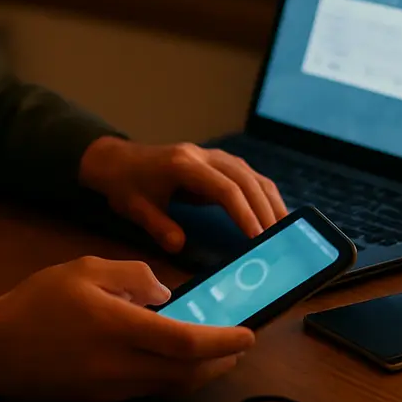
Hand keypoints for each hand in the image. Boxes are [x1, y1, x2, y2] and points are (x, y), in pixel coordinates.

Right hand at [0, 256, 254, 401]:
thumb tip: (166, 293)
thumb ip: (132, 275)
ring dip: (200, 371)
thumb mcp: (85, 268)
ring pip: (172, 386)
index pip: (187, 343)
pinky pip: (151, 389)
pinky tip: (172, 357)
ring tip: (215, 351)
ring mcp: (113, 387)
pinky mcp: (104, 398)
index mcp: (120, 328)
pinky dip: (173, 376)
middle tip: (239, 344)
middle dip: (222, 361)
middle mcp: (122, 365)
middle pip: (188, 374)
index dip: (224, 341)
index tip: (248, 333)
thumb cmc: (37, 302)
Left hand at [79, 137, 288, 252]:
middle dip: (265, 209)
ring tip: (284, 227)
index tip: (257, 237)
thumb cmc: (125, 185)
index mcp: (183, 164)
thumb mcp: (135, 208)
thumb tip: (179, 246)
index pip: (224, 188)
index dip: (244, 212)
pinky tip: (272, 212)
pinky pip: (246, 175)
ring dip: (269, 200)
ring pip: (250, 174)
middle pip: (244, 179)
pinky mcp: (216, 162)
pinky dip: (262, 193)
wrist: (116, 160)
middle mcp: (202, 156)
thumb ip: (158, 226)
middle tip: (279, 237)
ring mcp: (211, 156)